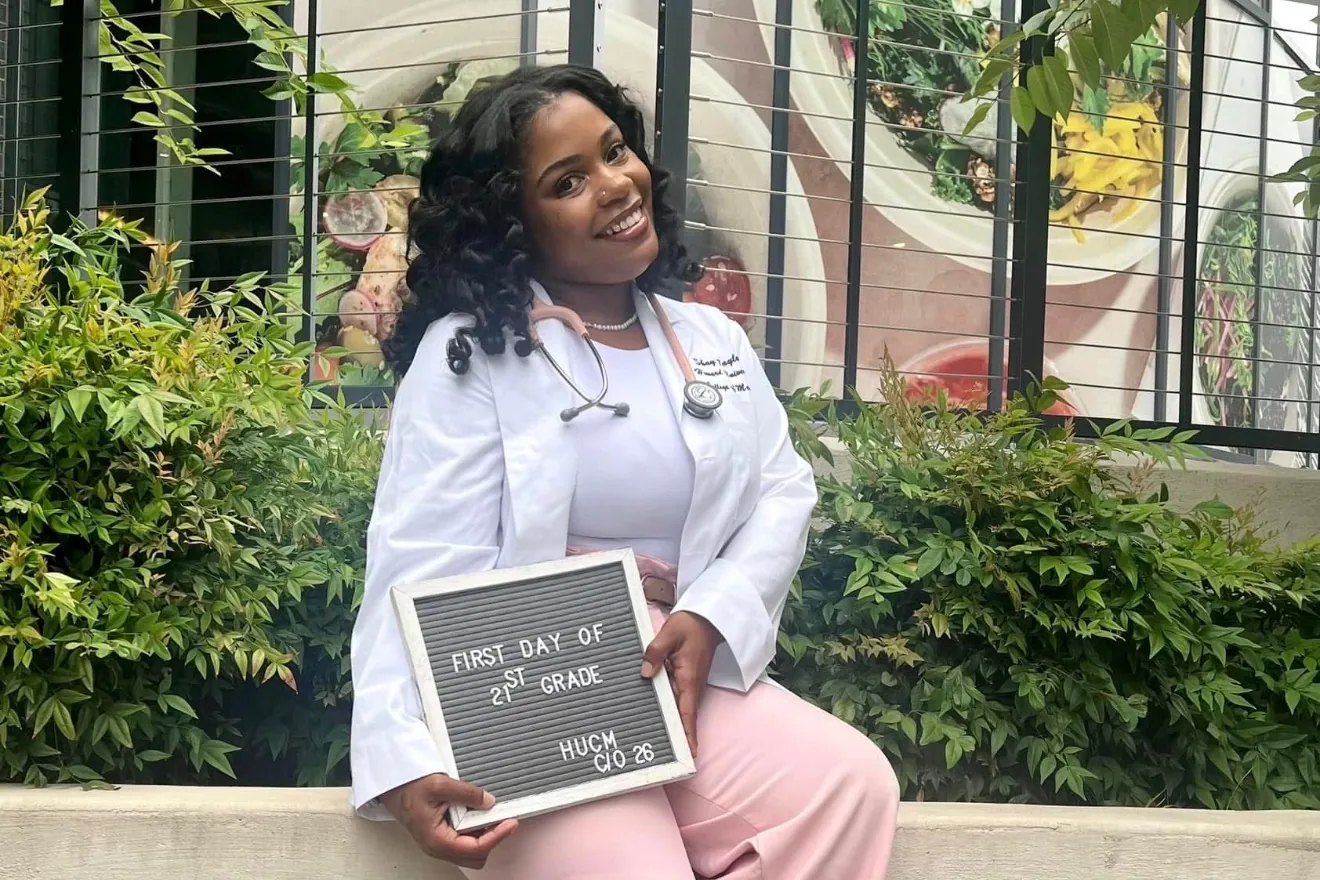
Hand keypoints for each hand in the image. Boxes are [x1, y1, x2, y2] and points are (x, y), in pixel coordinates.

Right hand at [380, 773, 518, 869]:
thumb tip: (488, 801)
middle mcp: (438, 847)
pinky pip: (464, 842)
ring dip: (486, 836)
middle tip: (504, 819)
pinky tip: (480, 815)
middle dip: (493, 839)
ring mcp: (440, 844)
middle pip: (476, 856)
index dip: (497, 836)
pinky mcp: (442, 837)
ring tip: (493, 815)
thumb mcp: (440, 784)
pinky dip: (477, 831)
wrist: (394, 786)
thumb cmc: (409, 787)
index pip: (475, 848)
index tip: (510, 823)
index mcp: (437, 840)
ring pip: (471, 851)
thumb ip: (466, 793)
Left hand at [640, 610, 721, 758]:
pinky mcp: (686, 680)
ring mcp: (690, 684)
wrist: (707, 618)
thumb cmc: (690, 625)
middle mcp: (691, 686)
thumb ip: (655, 652)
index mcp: (689, 678)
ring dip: (673, 726)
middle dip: (677, 738)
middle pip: (683, 717)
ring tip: (658, 747)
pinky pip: (677, 699)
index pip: (688, 712)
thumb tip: (645, 674)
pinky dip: (669, 711)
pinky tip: (655, 717)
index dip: (688, 734)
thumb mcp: (670, 633)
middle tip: (669, 760)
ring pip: (679, 710)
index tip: (691, 755)